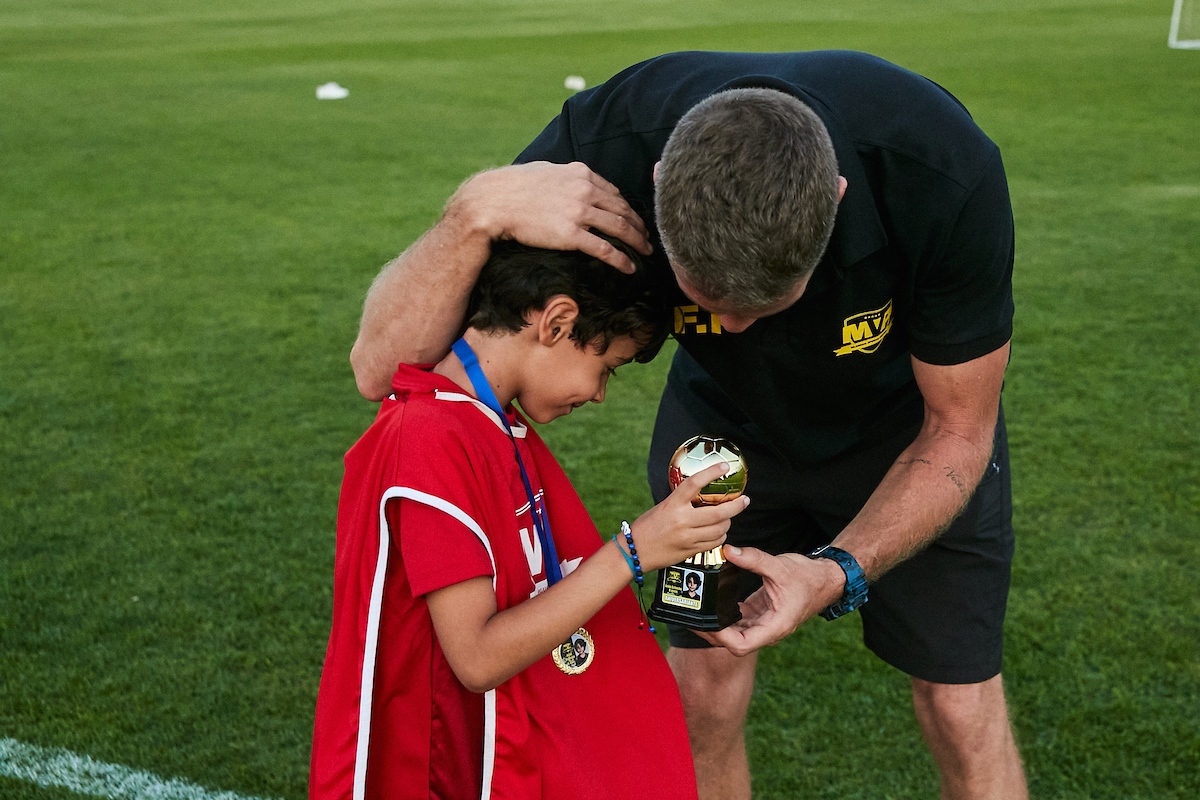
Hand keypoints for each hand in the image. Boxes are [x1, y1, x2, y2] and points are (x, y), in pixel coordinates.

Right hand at [451, 162, 650, 271]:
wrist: (494, 202)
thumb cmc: (514, 186)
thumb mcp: (546, 170)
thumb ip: (565, 176)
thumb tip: (573, 179)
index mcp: (581, 173)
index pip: (615, 193)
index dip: (629, 208)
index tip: (636, 219)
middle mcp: (585, 190)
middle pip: (623, 210)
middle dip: (640, 225)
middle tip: (649, 238)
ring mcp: (580, 212)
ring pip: (620, 228)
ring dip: (637, 242)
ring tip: (646, 252)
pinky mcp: (571, 234)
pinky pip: (605, 249)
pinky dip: (621, 259)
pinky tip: (629, 267)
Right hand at [630, 463, 747, 570]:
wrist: (634, 552)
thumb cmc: (646, 527)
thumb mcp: (662, 507)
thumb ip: (681, 502)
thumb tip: (701, 495)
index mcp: (672, 505)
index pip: (695, 483)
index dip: (712, 472)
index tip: (724, 466)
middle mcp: (681, 521)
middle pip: (718, 512)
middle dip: (736, 506)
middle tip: (744, 500)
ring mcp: (687, 537)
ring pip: (720, 529)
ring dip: (727, 522)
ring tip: (727, 518)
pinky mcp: (690, 551)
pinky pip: (714, 543)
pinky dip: (720, 536)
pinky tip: (718, 532)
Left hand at [696, 546, 844, 656]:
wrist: (825, 579)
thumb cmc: (808, 578)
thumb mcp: (780, 567)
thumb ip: (753, 560)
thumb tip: (729, 551)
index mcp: (774, 626)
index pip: (741, 645)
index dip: (721, 638)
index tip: (706, 623)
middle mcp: (768, 630)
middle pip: (733, 642)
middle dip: (711, 633)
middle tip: (691, 617)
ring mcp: (763, 624)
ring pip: (734, 634)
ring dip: (716, 626)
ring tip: (695, 611)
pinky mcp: (760, 614)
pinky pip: (739, 621)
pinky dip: (724, 616)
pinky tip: (711, 604)